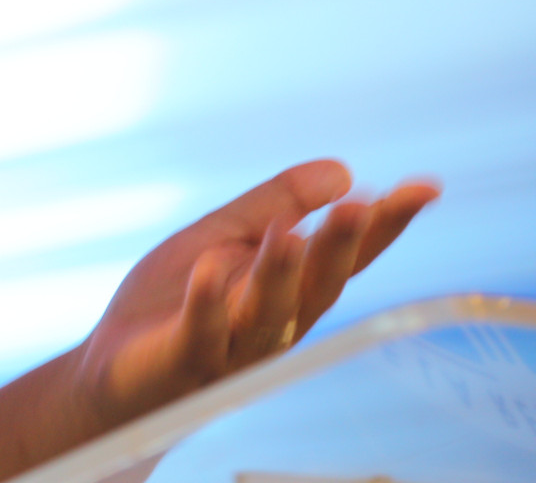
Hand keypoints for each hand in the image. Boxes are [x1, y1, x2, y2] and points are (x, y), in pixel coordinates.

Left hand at [70, 160, 439, 432]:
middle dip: (339, 248)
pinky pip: (199, 330)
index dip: (384, 226)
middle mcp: (273, 323)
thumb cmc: (175, 300)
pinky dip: (206, 303)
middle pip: (315, 287)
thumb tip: (342, 170)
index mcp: (289, 291)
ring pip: (265, 312)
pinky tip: (210, 269)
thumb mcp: (224, 235)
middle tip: (362, 206)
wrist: (114, 369)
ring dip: (279, 272)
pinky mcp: (183, 358)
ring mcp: (231, 345)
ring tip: (290, 233)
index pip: (344, 257)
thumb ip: (277, 203)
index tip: (424, 188)